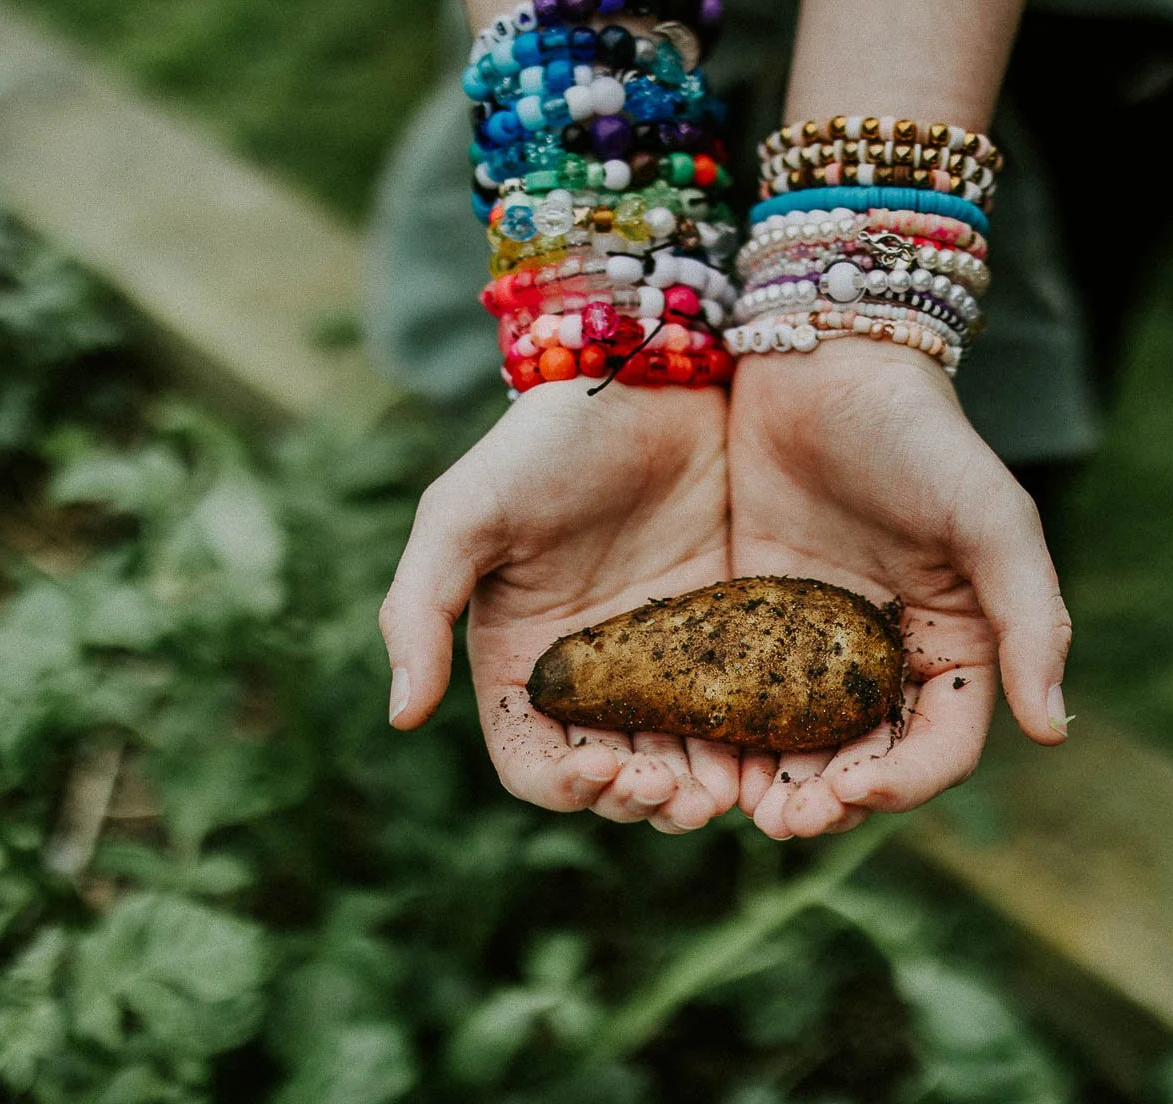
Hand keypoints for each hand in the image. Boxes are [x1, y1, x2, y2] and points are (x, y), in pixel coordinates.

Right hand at [379, 381, 737, 832]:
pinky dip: (753, 744)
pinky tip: (771, 748)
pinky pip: (744, 709)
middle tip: (683, 795)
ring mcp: (668, 658)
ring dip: (702, 790)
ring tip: (728, 791)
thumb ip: (421, 609)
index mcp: (523, 664)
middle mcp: (594, 676)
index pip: (535, 763)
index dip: (564, 788)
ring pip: (684, 758)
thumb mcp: (462, 514)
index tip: (602, 773)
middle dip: (645, 800)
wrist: (646, 372)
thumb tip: (400, 717)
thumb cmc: (540, 440)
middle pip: (616, 778)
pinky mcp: (734, 631)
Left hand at [726, 339, 1071, 838]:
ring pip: (800, 745)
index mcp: (956, 643)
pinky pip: (741, 697)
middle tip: (782, 822)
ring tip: (741, 808)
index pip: (941, 745)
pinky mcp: (751, 619)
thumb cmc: (920, 433)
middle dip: (830, 802)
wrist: (822, 357)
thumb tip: (1054, 726)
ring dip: (777, 787)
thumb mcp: (990, 516)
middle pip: (866, 760)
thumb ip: (1031, 616)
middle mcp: (888, 656)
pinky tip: (697, 756)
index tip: (855, 792)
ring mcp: (816, 642)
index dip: (905, 784)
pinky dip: (727, 738)